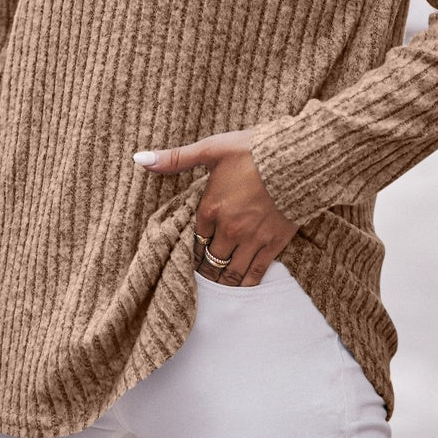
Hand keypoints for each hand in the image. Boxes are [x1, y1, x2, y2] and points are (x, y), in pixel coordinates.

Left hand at [134, 130, 296, 286]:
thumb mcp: (212, 148)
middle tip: (201, 278)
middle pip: (211, 260)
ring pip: (231, 272)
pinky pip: (256, 272)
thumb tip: (140, 158)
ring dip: (222, 282)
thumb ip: (176, 158)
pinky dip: (246, 283)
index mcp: (210, 208)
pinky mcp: (274, 243)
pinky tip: (241, 288)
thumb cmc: (254, 149)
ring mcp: (252, 239)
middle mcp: (229, 229)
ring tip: (217, 288)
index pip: (194, 240)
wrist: (297, 157)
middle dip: (205, 270)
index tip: (191, 257)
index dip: (192, 250)